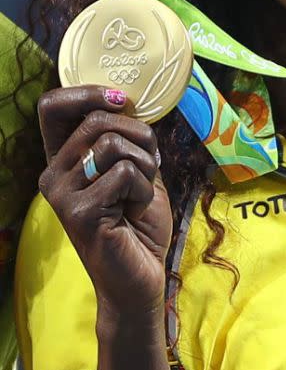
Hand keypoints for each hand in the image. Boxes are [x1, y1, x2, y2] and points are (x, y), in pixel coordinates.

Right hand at [38, 85, 172, 316]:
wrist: (140, 277)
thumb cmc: (138, 222)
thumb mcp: (136, 168)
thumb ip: (127, 137)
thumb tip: (128, 99)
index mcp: (63, 158)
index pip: (52, 106)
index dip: (88, 92)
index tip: (121, 101)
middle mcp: (53, 173)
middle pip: (97, 119)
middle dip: (139, 135)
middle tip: (148, 166)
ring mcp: (61, 194)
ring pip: (113, 143)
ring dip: (145, 165)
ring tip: (139, 194)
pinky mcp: (78, 212)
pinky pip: (125, 173)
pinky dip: (144, 190)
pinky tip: (135, 212)